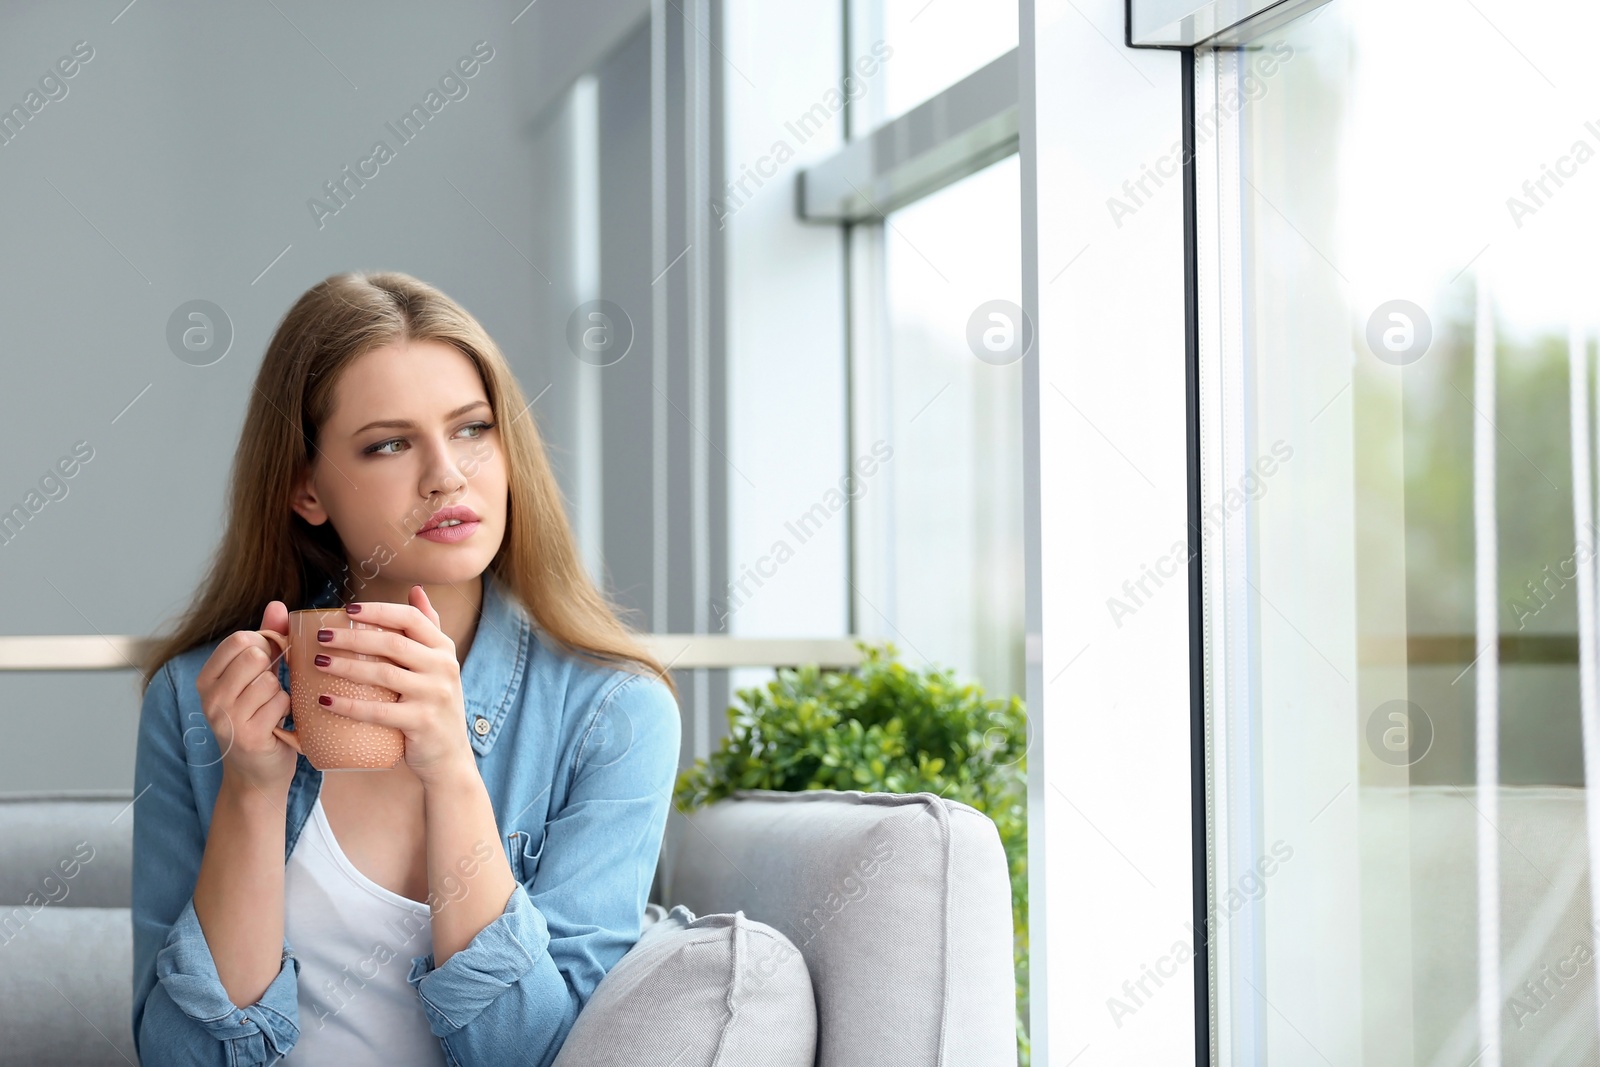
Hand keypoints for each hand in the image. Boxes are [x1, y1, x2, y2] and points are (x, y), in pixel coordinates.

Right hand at [194, 601, 299, 799]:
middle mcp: (209, 698)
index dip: (265, 646)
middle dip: (274, 670)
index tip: (268, 665)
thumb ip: (268, 638)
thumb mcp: (258, 677)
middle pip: (256, 656)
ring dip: (282, 694)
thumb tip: (276, 604)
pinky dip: (288, 711)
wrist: (258, 776)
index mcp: (206, 679)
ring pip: (271, 680)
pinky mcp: (248, 736)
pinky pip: (281, 702)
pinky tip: (279, 725)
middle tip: (271, 692)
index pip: (240, 639)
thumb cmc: (260, 720)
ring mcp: (226, 719)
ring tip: (273, 711)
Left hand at [312, 586, 474, 788]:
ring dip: (346, 666)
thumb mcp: (439, 665)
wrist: (448, 757)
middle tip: (321, 636)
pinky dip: (349, 705)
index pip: (411, 619)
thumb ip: (428, 628)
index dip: (379, 611)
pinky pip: (378, 710)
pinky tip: (325, 700)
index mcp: (444, 649)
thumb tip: (416, 590)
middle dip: (352, 637)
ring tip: (317, 663)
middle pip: (393, 643)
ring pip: (383, 674)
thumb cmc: (434, 706)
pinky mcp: (422, 722)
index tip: (347, 609)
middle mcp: (444, 668)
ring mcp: (435, 695)